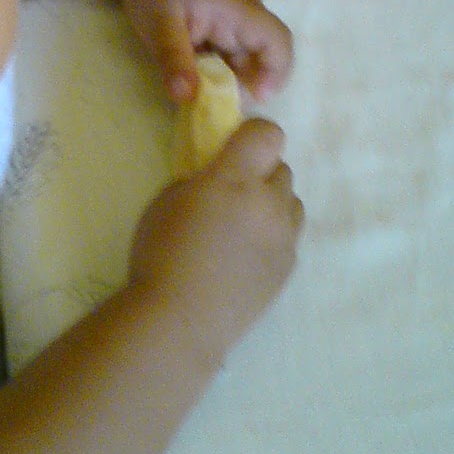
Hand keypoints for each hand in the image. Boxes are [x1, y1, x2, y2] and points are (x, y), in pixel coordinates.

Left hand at [114, 0, 292, 103]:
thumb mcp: (158, 22)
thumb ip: (173, 58)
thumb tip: (186, 98)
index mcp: (238, 8)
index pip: (277, 40)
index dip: (275, 73)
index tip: (255, 98)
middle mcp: (244, 16)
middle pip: (265, 57)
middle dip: (247, 86)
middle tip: (217, 106)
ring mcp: (234, 23)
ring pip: (247, 62)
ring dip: (231, 83)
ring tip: (204, 99)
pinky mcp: (222, 30)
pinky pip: (230, 59)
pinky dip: (218, 75)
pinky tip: (197, 84)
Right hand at [128, 118, 301, 364]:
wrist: (180, 319)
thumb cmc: (161, 254)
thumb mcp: (166, 200)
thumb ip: (199, 179)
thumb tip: (217, 177)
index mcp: (235, 180)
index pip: (268, 133)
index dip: (252, 135)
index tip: (232, 148)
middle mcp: (269, 204)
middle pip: (282, 168)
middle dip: (259, 172)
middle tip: (230, 193)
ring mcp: (285, 238)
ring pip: (292, 202)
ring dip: (271, 203)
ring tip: (242, 224)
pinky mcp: (289, 266)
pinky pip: (289, 235)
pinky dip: (273, 234)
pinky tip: (246, 253)